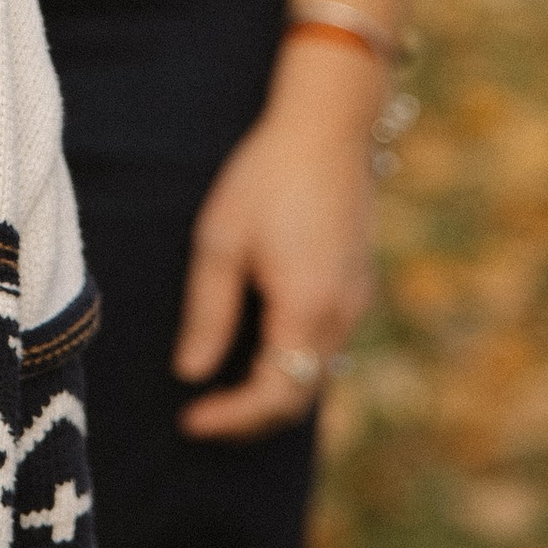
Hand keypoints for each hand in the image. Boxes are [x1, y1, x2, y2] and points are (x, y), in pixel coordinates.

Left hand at [173, 32, 380, 438]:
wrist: (328, 127)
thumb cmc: (266, 177)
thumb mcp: (220, 241)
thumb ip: (208, 313)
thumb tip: (191, 373)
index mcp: (307, 309)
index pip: (274, 396)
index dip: (231, 419)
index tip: (189, 421)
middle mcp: (342, 315)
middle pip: (300, 395)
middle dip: (249, 416)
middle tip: (199, 417)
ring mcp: (357, 301)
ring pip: (317, 372)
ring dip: (271, 391)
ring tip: (220, 390)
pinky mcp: (358, 285)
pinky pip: (327, 344)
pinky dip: (292, 363)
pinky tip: (257, 349)